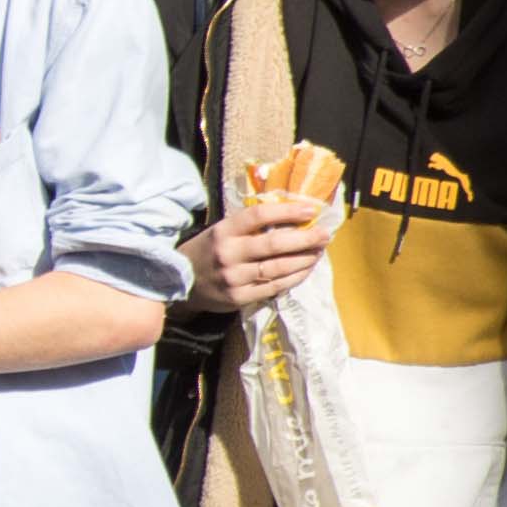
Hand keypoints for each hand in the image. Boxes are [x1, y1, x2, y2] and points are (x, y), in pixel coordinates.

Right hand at [174, 195, 326, 313]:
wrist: (182, 283)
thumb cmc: (208, 250)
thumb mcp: (221, 230)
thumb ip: (249, 224)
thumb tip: (290, 213)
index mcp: (224, 231)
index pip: (260, 216)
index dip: (288, 211)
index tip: (311, 208)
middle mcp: (229, 253)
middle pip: (274, 244)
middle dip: (305, 238)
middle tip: (325, 234)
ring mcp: (234, 278)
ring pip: (278, 267)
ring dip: (304, 259)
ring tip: (319, 251)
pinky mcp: (240, 297)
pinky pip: (274, 287)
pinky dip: (295, 277)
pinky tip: (306, 269)